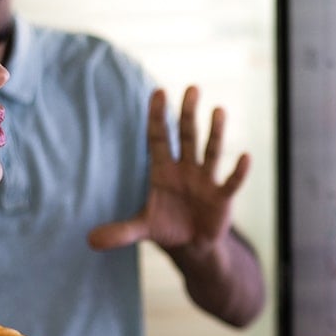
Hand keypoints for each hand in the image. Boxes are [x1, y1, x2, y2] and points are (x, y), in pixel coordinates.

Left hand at [88, 86, 249, 255]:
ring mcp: (205, 180)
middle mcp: (186, 169)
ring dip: (215, 132)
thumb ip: (120, 231)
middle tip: (192, 89)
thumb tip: (89, 241)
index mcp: (163, 170)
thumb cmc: (167, 228)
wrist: (192, 246)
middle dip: (188, 113)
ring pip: (211, 151)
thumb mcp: (142, 228)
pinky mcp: (222, 197)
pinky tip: (245, 157)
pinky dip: (239, 171)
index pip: (159, 138)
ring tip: (218, 110)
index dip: (157, 117)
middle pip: (187, 136)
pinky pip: (231, 181)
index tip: (158, 92)